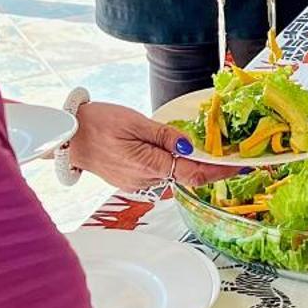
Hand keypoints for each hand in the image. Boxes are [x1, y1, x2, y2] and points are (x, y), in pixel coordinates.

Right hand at [67, 100, 234, 189]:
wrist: (68, 138)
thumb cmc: (97, 123)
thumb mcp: (134, 121)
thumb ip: (164, 135)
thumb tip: (189, 146)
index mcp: (146, 164)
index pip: (192, 173)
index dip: (218, 170)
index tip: (238, 166)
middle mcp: (145, 181)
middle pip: (187, 178)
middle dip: (209, 169)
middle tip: (230, 157)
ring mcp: (138, 185)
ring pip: (175, 178)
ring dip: (191, 167)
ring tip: (207, 153)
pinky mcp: (133, 184)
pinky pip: (161, 177)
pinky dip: (174, 168)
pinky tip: (177, 155)